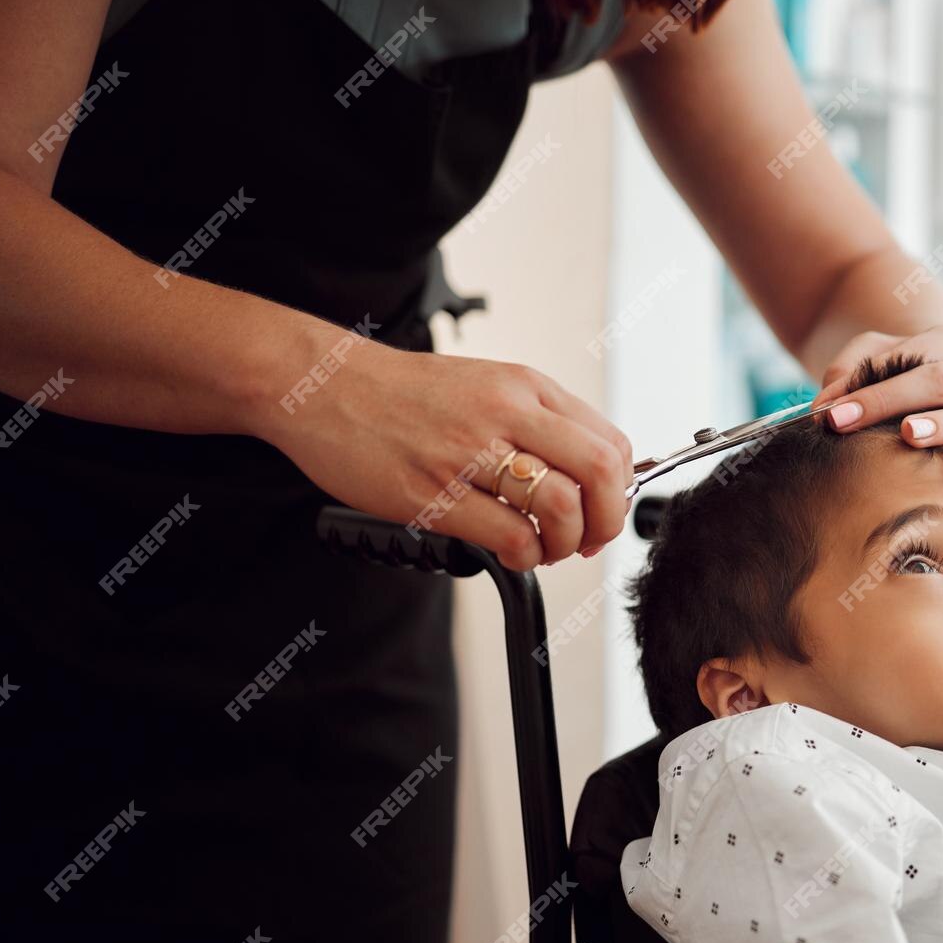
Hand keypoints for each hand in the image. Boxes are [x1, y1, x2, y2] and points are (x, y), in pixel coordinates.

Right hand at [254, 333, 632, 571]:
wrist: (322, 386)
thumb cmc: (403, 394)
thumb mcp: (486, 386)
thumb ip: (536, 423)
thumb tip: (587, 473)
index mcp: (526, 387)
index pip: (611, 443)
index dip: (620, 489)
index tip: (604, 509)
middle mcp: (506, 413)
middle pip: (602, 473)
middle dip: (608, 521)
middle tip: (589, 539)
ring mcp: (469, 453)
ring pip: (562, 506)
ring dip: (566, 543)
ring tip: (544, 546)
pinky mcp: (433, 493)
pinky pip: (511, 536)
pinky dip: (526, 557)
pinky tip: (513, 552)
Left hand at [808, 324, 942, 488]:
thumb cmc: (906, 380)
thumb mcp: (875, 362)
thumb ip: (848, 373)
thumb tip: (822, 407)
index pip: (913, 360)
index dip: (870, 388)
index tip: (828, 414)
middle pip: (942, 382)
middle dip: (889, 403)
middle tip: (846, 426)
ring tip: (909, 435)